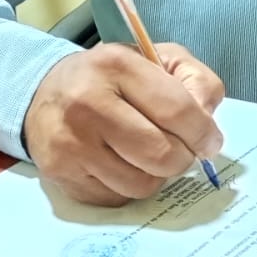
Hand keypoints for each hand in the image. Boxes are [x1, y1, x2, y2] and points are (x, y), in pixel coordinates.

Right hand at [24, 43, 223, 204]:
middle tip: (181, 150)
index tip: (210, 141)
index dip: (203, 132)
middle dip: (183, 158)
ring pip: (142, 184)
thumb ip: (196, 81)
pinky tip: (120, 163)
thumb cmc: (112, 77)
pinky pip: (117, 197)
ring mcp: (71, 142)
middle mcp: (87, 103)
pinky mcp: (60, 173)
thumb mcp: (157, 59)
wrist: (46, 92)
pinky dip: (128, 186)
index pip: (176, 110)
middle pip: (161, 154)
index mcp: (116, 65)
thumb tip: (208, 123)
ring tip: (148, 154)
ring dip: (156, 175)